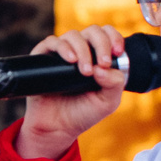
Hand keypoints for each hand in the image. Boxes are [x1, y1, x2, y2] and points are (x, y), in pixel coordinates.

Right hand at [12, 25, 130, 160]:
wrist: (56, 129)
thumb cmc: (82, 114)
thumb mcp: (107, 101)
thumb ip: (115, 84)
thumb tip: (103, 66)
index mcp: (97, 56)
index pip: (107, 35)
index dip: (114, 38)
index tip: (117, 52)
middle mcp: (80, 51)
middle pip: (92, 31)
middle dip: (101, 44)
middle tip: (102, 63)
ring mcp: (61, 54)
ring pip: (73, 35)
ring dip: (83, 49)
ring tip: (85, 71)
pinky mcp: (43, 58)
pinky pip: (52, 42)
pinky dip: (63, 48)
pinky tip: (70, 60)